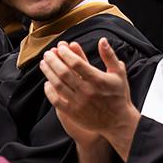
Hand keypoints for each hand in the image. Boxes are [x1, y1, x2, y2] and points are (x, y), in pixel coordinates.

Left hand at [41, 38, 138, 158]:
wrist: (118, 122)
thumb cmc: (118, 95)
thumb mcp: (118, 73)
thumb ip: (109, 56)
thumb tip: (102, 40)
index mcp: (98, 79)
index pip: (76, 63)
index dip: (65, 53)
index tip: (60, 47)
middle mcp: (87, 91)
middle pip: (64, 72)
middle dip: (53, 60)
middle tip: (48, 53)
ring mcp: (79, 103)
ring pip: (58, 85)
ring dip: (48, 72)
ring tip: (44, 64)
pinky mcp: (73, 113)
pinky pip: (56, 100)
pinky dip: (49, 91)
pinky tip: (47, 83)